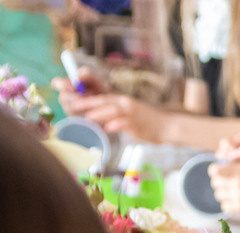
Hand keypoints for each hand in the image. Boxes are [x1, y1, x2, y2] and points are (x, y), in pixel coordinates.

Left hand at [54, 86, 169, 140]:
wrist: (168, 126)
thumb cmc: (147, 122)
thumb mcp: (129, 114)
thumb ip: (113, 116)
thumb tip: (98, 120)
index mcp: (122, 101)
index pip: (101, 97)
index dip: (86, 98)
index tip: (72, 100)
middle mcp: (126, 104)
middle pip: (104, 102)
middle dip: (88, 103)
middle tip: (73, 105)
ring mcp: (132, 114)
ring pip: (113, 111)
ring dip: (100, 113)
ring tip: (87, 116)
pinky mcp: (138, 125)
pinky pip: (125, 124)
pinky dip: (116, 125)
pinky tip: (109, 128)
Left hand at [210, 134, 239, 214]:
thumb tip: (230, 147)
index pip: (214, 170)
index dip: (216, 169)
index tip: (220, 169)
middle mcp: (239, 185)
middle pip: (215, 183)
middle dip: (219, 179)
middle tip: (226, 179)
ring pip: (219, 194)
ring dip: (223, 191)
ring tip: (231, 189)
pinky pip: (224, 206)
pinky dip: (227, 202)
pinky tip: (235, 198)